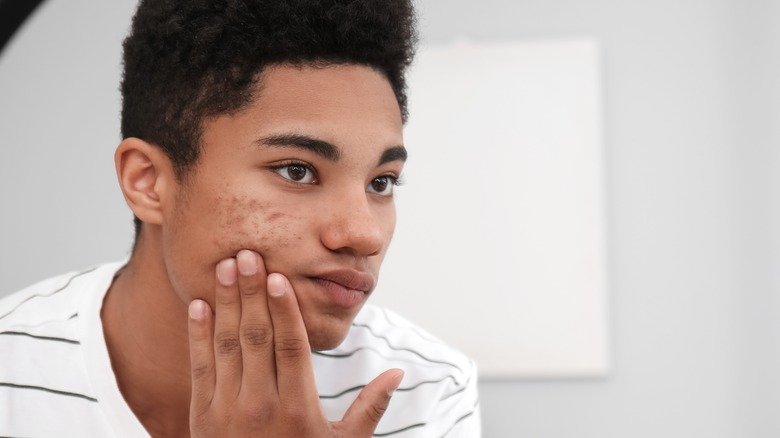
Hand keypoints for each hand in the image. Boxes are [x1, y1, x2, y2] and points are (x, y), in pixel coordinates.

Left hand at [187, 250, 403, 436]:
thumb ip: (369, 408)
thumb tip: (399, 372)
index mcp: (298, 409)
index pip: (291, 348)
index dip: (284, 310)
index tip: (278, 277)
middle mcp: (261, 406)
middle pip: (256, 338)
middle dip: (250, 292)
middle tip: (246, 254)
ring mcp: (227, 410)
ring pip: (226, 346)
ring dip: (224, 303)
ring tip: (224, 266)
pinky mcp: (202, 417)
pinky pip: (200, 368)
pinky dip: (198, 335)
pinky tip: (199, 305)